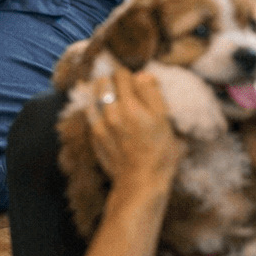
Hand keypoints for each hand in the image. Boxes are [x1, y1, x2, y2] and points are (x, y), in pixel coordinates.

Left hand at [87, 68, 185, 189]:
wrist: (140, 181)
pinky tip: (105, 110)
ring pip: (95, 93)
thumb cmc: (160, 152)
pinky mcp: (94, 133)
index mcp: (132, 106)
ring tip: (112, 95)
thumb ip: (153, 94)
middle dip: (113, 79)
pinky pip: (90, 110)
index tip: (135, 81)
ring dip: (102, 90)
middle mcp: (112, 111)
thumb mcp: (165, 121)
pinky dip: (96, 105)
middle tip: (123, 86)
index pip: (122, 74)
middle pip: (104, 80)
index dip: (129, 75)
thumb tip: (142, 75)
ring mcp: (100, 122)